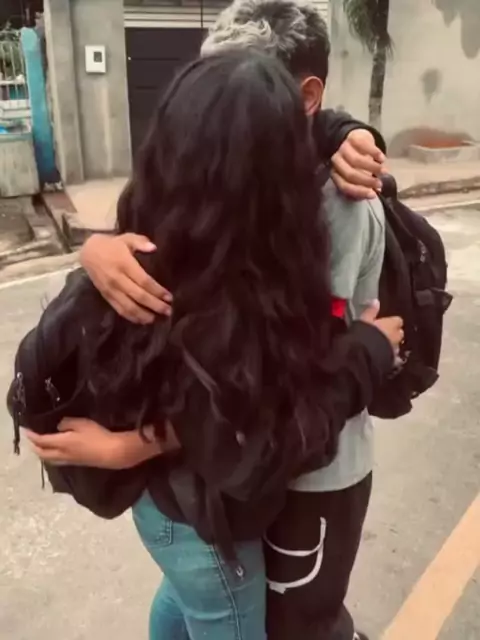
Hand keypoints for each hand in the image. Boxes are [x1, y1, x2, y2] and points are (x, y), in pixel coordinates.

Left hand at [24, 418, 162, 469]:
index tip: (26, 430)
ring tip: (40, 446)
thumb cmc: (97, 436)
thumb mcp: (82, 423)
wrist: (111, 453)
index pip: (42, 441)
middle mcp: (62, 454)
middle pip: (42, 454)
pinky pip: (57, 461)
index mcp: (62, 443)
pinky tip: (54, 452)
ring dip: (42, 453)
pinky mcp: (76, 463)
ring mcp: (69, 460)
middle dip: (34, 447)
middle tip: (31, 439)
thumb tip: (58, 426)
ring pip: (49, 459)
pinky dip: (51, 456)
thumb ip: (67, 423)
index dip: (32, 436)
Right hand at [80, 233, 172, 323]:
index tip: (169, 297)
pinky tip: (141, 321)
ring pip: (129, 306)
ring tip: (156, 319)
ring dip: (144, 315)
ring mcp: (111, 289)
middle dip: (155, 305)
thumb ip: (140, 242)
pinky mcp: (106, 296)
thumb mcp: (126, 238)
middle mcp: (117, 279)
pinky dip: (131, 317)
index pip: (144, 281)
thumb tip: (154, 248)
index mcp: (124, 264)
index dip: (157, 291)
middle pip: (139, 296)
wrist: (88, 253)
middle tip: (168, 311)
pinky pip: (119, 309)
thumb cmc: (112, 245)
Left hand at [331, 129, 385, 199]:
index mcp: (335, 174)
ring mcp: (343, 148)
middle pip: (350, 174)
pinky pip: (364, 147)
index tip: (373, 195)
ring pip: (357, 161)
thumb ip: (363, 184)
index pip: (344, 186)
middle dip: (367, 181)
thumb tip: (375, 192)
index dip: (359, 191)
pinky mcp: (352, 138)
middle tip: (380, 184)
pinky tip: (382, 159)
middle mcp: (336, 161)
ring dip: (373, 168)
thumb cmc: (355, 162)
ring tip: (384, 172)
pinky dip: (375, 154)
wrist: (352, 139)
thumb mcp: (357, 174)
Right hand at [360, 300, 403, 354]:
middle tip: (384, 334)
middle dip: (394, 333)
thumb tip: (376, 301)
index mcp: (391, 324)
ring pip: (396, 345)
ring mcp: (395, 349)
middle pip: (399, 333)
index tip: (387, 322)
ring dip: (391, 345)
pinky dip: (390, 358)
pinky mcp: (392, 360)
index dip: (392, 322)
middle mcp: (396, 336)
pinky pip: (393, 358)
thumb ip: (371, 311)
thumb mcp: (365, 319)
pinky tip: (384, 358)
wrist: (366, 353)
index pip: (398, 320)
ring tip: (382, 347)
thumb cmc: (365, 333)